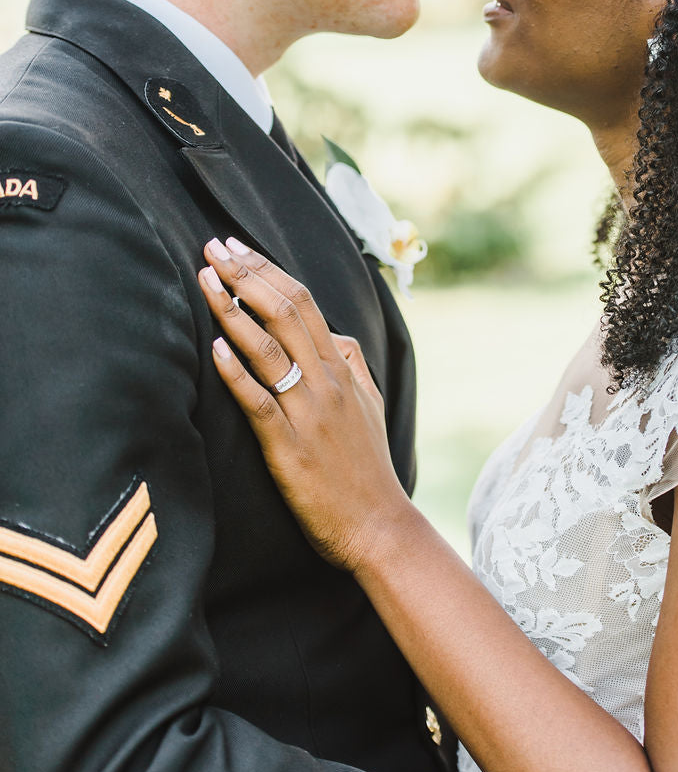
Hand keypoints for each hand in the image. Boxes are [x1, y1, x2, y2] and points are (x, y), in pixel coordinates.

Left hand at [199, 238, 412, 569]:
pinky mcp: (290, 446)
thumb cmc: (367, 467)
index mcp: (342, 368)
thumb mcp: (370, 404)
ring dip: (233, 310)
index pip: (303, 302)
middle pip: (284, 311)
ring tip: (205, 279)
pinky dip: (237, 372)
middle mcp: (327, 382)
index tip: (236, 247)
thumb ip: (353, 363)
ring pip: (269, 348)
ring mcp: (309, 412)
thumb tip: (332, 333)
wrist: (377, 525)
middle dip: (245, 274)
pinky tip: (215, 347)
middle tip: (213, 246)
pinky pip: (259, 402)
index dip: (268, 270)